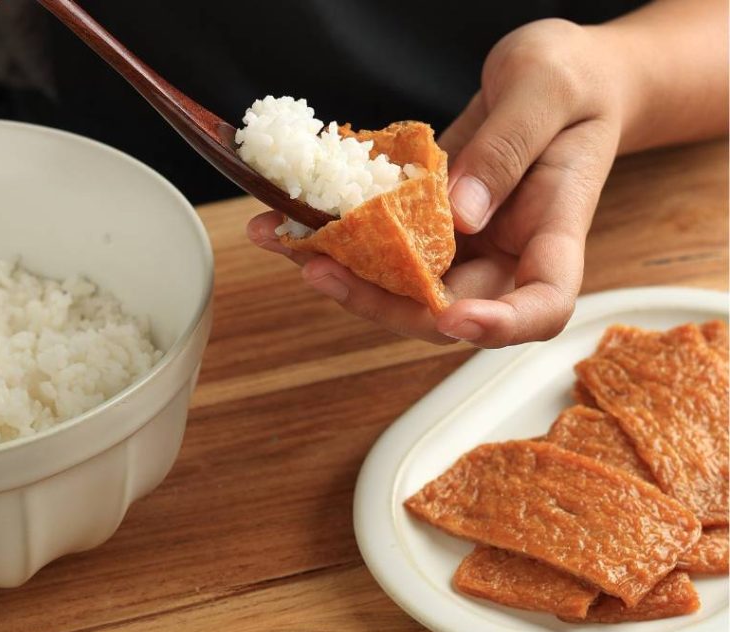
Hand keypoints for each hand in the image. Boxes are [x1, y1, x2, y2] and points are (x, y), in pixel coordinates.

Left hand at [248, 19, 624, 347]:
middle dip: (380, 302)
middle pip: (445, 312)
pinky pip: (379, 247)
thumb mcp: (547, 86)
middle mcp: (503, 258)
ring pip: (400, 290)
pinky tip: (285, 220)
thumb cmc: (574, 79)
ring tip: (284, 241)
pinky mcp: (424, 231)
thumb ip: (507, 148)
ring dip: (341, 275)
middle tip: (320, 269)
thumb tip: (460, 215)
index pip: (542, 307)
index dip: (500, 326)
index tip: (455, 318)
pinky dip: (333, 237)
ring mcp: (461, 250)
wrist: (554, 79)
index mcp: (554, 233)